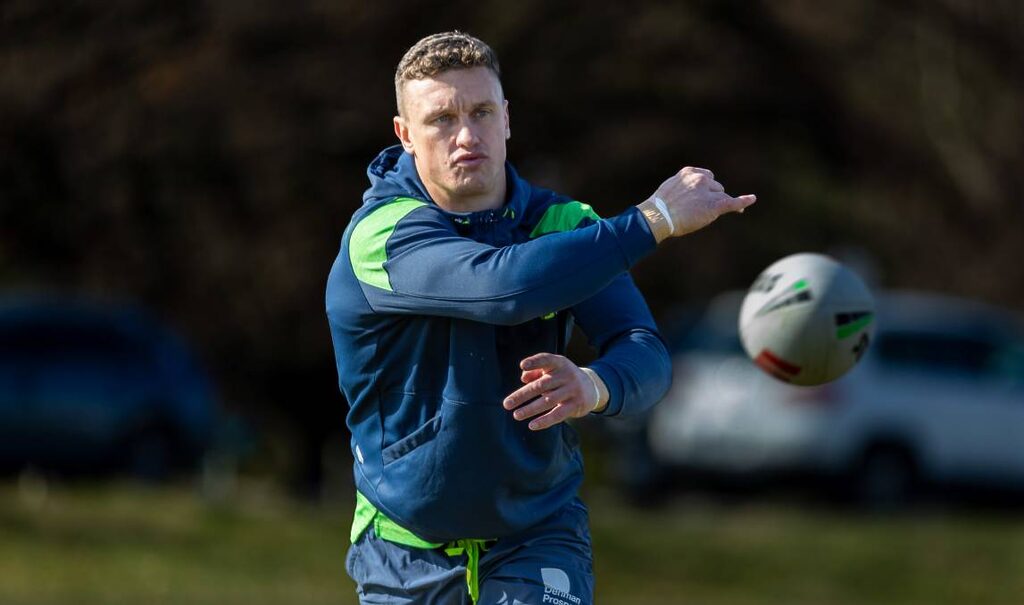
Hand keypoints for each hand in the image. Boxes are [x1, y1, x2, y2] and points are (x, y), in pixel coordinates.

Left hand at [502, 353, 606, 430]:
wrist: (591, 387)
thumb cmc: (563, 377)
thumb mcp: (552, 370)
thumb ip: (536, 371)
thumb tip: (523, 378)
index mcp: (559, 363)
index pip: (546, 360)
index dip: (535, 362)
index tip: (523, 366)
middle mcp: (567, 375)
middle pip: (541, 385)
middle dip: (522, 395)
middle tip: (507, 404)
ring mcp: (572, 390)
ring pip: (548, 401)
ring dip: (530, 409)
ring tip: (516, 415)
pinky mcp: (576, 405)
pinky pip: (558, 414)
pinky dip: (545, 421)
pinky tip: (532, 425)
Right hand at [639, 167, 755, 240]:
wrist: (659, 216)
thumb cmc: (660, 207)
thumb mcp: (670, 189)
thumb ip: (683, 187)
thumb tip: (690, 196)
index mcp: (689, 172)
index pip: (706, 177)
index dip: (707, 187)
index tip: (703, 194)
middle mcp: (701, 179)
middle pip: (715, 187)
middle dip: (710, 196)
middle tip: (695, 210)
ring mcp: (709, 191)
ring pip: (721, 196)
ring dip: (715, 204)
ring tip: (697, 214)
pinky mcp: (715, 205)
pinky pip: (733, 202)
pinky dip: (744, 201)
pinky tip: (752, 199)